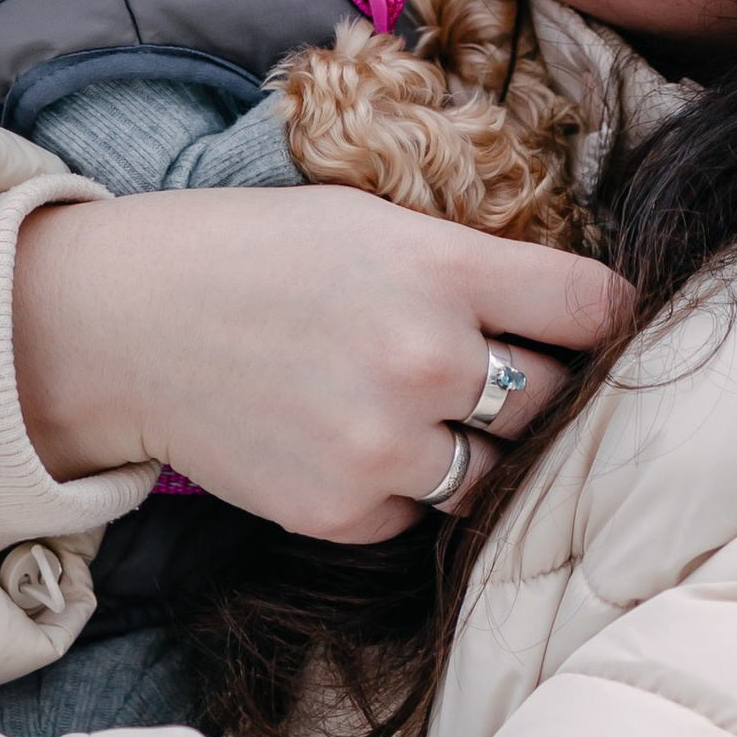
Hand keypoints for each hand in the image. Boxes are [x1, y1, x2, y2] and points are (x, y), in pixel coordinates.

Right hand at [12, 184, 631, 543]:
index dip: (608, 318)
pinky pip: (425, 513)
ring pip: (499, 472)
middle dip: (537, 384)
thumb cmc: (256, 254)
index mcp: (441, 269)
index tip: (601, 326)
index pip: (592, 310)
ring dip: (479, 446)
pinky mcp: (346, 512)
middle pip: (554, 399)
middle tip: (498, 365)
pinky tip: (357, 440)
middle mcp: (425, 361)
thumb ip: (470, 270)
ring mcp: (386, 447)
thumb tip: (581, 320)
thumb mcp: (371, 223)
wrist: (128, 324)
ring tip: (421, 407)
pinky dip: (409, 486)